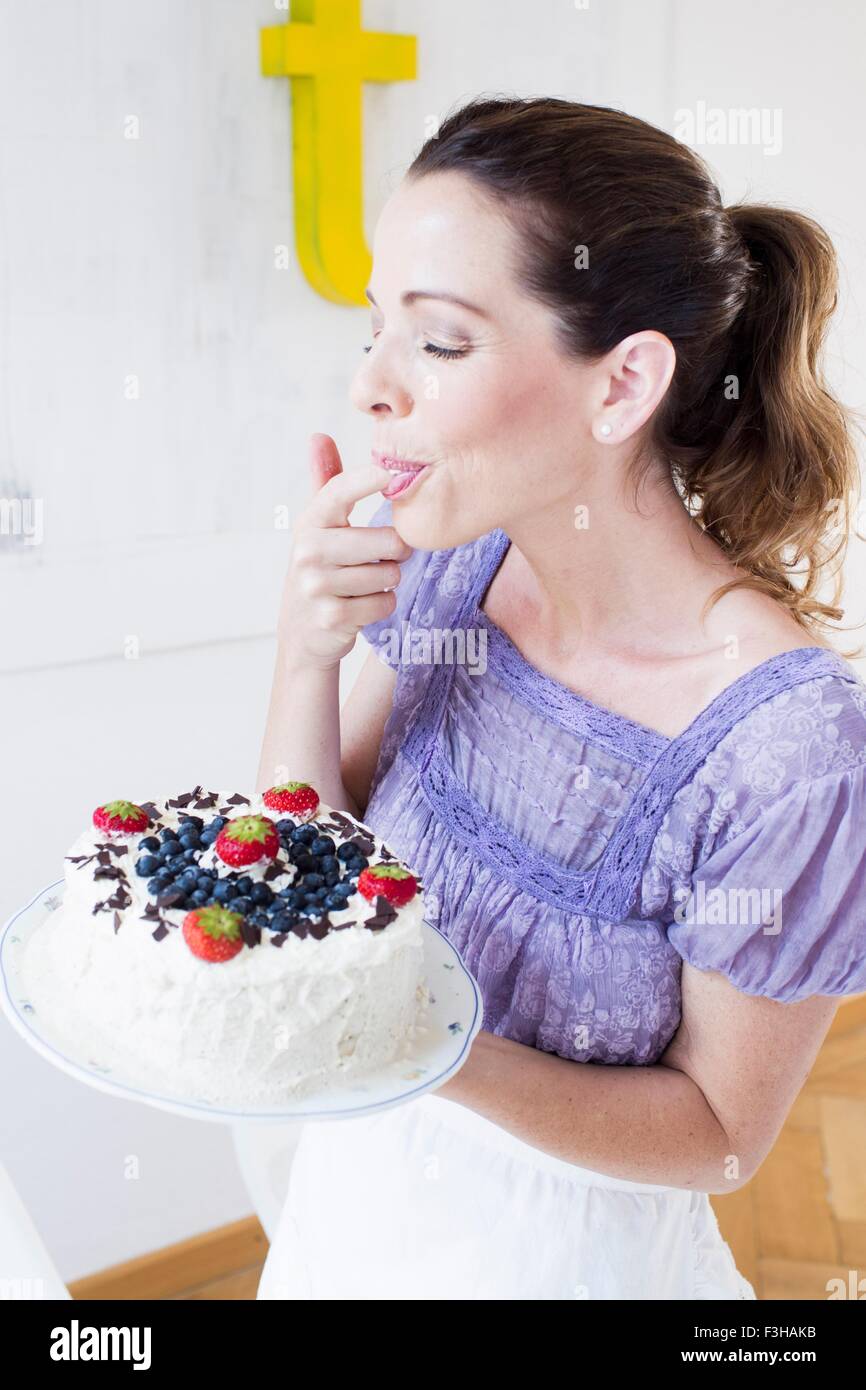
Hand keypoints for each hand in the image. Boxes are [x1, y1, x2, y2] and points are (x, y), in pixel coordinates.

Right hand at [278, 434, 413, 669]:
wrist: (303, 631)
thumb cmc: (320, 570)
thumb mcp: (319, 527)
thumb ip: (326, 483)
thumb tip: (319, 436)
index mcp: (310, 523)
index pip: (339, 493)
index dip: (367, 481)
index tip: (391, 474)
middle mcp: (308, 551)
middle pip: (386, 542)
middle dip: (395, 553)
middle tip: (381, 558)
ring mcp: (317, 585)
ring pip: (389, 574)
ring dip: (387, 582)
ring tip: (365, 584)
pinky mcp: (332, 616)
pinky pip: (384, 603)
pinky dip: (382, 606)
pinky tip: (361, 606)